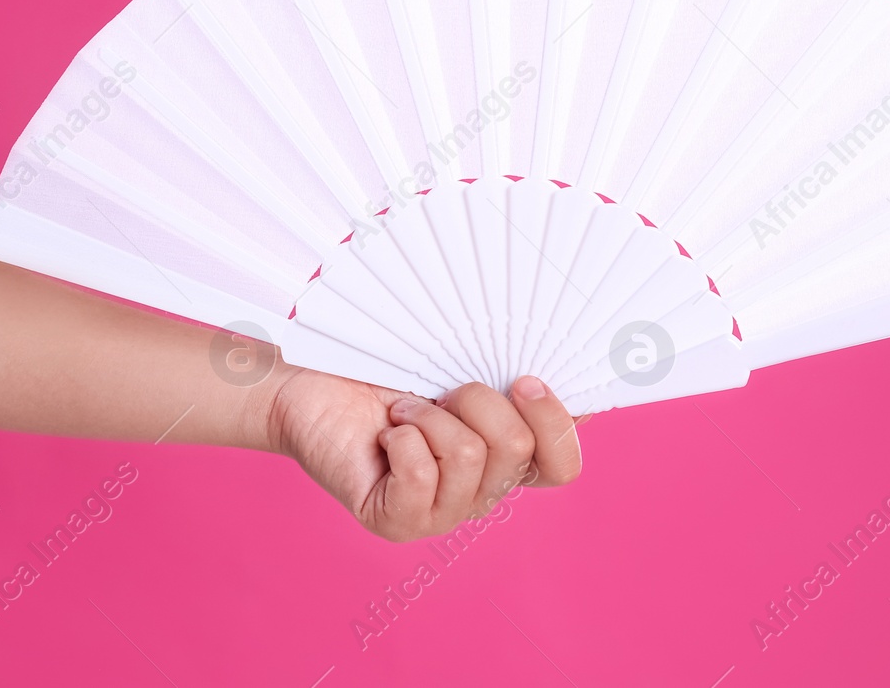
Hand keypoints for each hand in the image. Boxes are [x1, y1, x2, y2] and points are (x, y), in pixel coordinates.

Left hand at [264, 365, 583, 540]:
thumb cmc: (387, 370)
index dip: (556, 423)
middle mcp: (482, 492)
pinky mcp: (398, 522)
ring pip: (469, 455)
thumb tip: (574, 388)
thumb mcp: (460, 366)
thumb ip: (513, 382)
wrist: (315, 383)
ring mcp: (441, 514)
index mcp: (507, 458)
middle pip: (518, 449)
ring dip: (428, 416)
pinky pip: (421, 475)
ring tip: (401, 413)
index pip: (562, 466)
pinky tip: (384, 436)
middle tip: (437, 392)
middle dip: (475, 398)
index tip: (523, 378)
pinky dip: (401, 439)